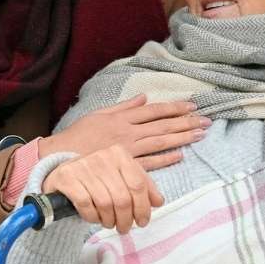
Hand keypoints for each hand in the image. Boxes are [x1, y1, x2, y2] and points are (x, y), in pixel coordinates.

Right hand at [40, 95, 208, 170]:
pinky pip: (148, 162)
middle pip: (162, 125)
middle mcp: (127, 132)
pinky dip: (165, 159)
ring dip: (181, 137)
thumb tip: (144, 97)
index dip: (174, 108)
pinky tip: (180, 155)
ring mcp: (127, 150)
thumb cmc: (77, 136)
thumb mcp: (99, 114)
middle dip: (185, 122)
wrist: (59, 157)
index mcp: (121, 118)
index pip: (153, 110)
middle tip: (205, 121)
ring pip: (159, 141)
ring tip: (200, 135)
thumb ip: (123, 106)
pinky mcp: (123, 166)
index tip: (191, 107)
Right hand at [42, 145, 163, 233]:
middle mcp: (102, 156)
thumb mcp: (122, 178)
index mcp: (119, 154)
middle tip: (124, 228)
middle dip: (126, 219)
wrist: (63, 174)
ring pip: (105, 203)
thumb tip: (158, 202)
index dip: (143, 207)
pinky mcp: (66, 177)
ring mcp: (83, 166)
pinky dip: (92, 217)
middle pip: (123, 197)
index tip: (142, 221)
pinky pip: (86, 205)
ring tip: (109, 223)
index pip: (138, 184)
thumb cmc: (98, 178)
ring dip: (109, 220)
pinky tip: (94, 218)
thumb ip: (141, 186)